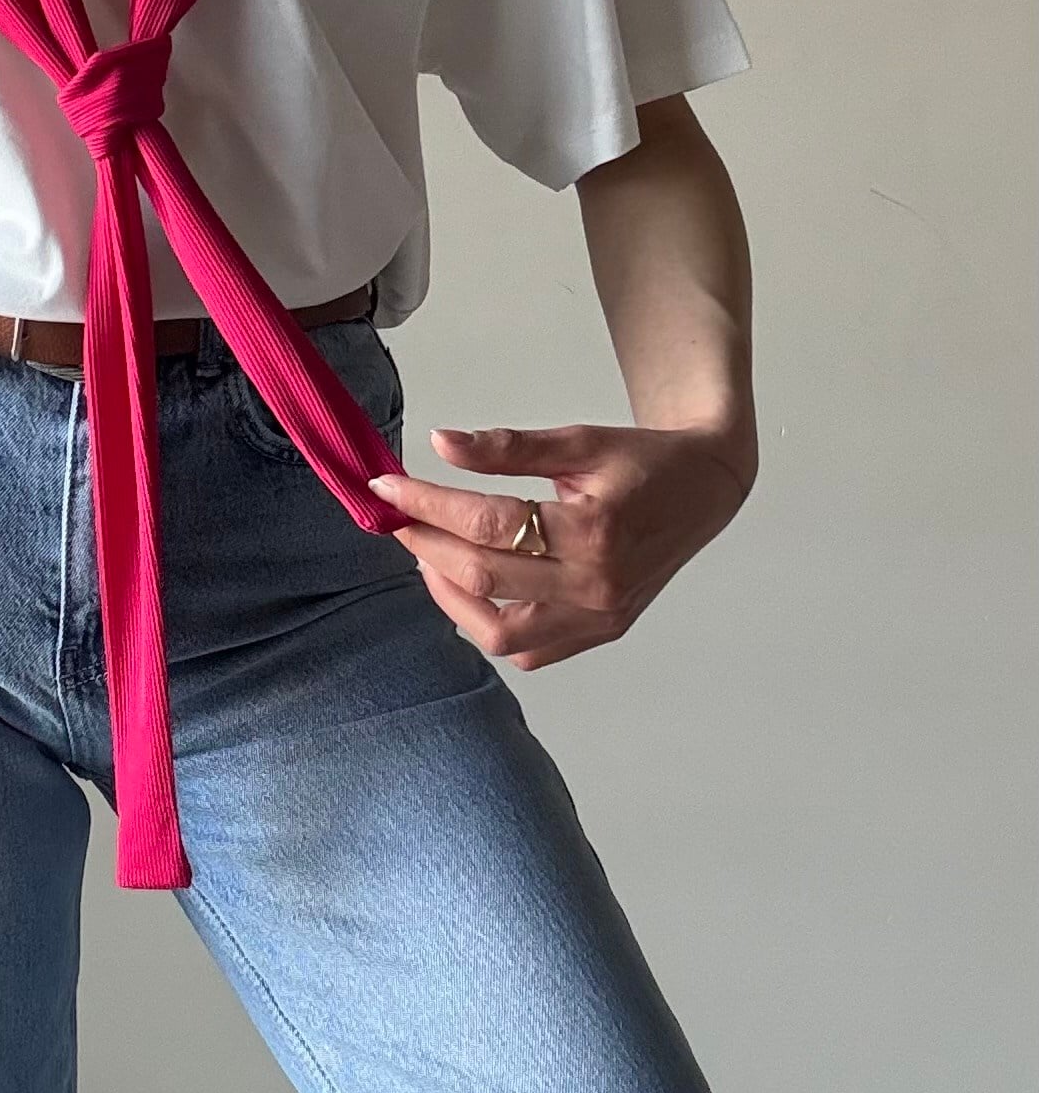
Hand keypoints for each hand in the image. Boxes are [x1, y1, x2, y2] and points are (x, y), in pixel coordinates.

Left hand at [366, 419, 755, 670]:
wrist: (705, 491)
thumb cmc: (643, 461)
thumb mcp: (579, 440)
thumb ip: (509, 447)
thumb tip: (442, 443)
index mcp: (593, 530)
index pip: (486, 524)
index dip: (428, 503)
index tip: (387, 485)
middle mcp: (596, 586)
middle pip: (483, 578)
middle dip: (426, 545)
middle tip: (400, 518)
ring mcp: (599, 619)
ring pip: (498, 633)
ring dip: (449, 595)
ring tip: (430, 554)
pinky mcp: (601, 634)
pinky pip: (528, 651)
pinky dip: (490, 625)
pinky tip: (473, 588)